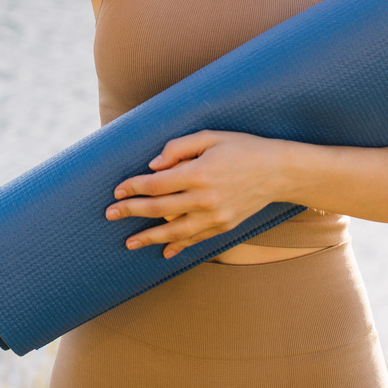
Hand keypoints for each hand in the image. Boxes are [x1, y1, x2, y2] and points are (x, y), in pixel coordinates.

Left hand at [104, 131, 289, 258]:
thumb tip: (152, 166)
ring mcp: (215, 217)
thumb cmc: (241, 148)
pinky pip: (195, 240)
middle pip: (159, 209)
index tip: (117, 190)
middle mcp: (205, 199)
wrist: (278, 171)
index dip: (133, 187)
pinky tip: (163, 250)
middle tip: (110, 214)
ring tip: (129, 242)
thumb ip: (178, 147)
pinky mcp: (224, 227)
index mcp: (199, 173)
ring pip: (174, 231)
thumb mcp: (210, 136)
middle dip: (131, 211)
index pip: (156, 184)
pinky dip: (178, 246)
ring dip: (148, 237)